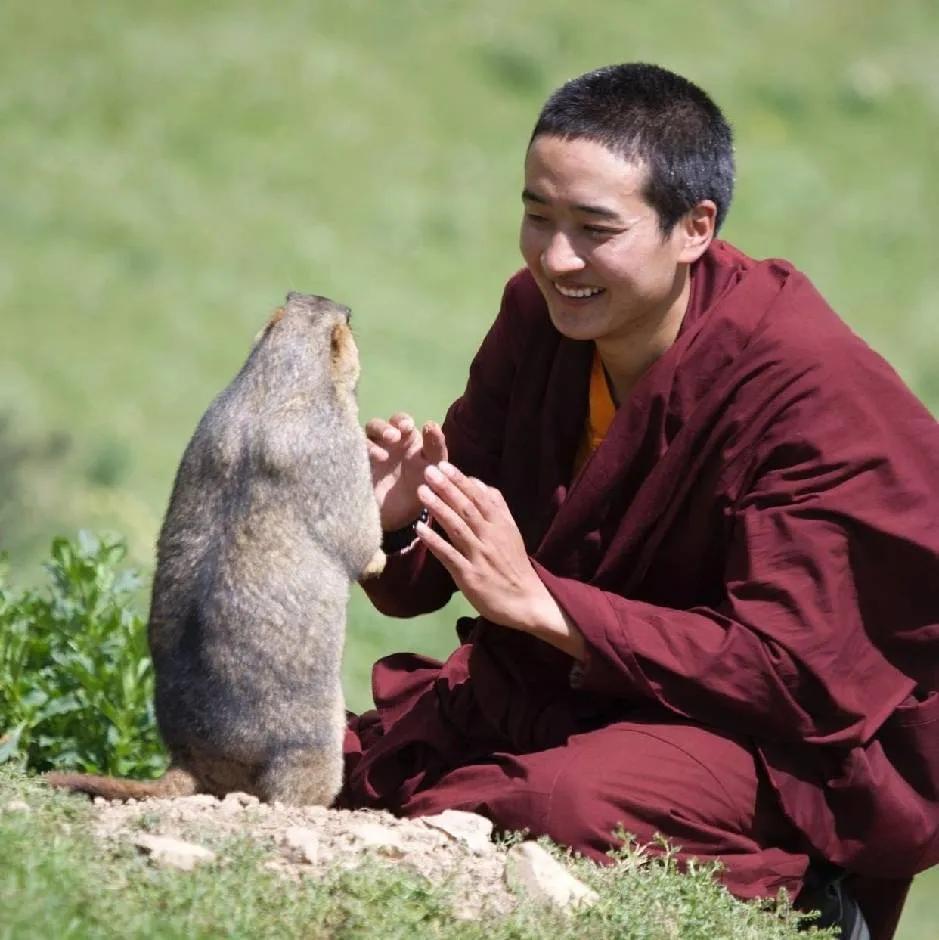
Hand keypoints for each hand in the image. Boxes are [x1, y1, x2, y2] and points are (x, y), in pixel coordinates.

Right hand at [365, 413, 447, 530]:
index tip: (407, 427)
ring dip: (373, 440)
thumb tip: (430, 423)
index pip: (401, 423)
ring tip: (383, 456)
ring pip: (365, 436)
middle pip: (379, 425)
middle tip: (394, 437)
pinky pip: (354, 452)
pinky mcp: (358, 465)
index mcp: (405, 440)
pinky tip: (376, 461)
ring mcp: (369, 453)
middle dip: (384, 428)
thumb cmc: (421, 488)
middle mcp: (385, 443)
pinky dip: (363, 452)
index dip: (402, 421)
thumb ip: (435, 447)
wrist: (402, 517)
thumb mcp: (433, 467)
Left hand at [415, 461, 584, 659]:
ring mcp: (479, 556)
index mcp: (501, 524)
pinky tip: (420, 529)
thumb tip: (478, 482)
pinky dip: (434, 541)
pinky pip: (449, 555)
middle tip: (429, 470)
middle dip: (447, 488)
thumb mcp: (511, 531)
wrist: (526, 601)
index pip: (480, 497)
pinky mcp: (469, 576)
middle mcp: (490, 537)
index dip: (461, 480)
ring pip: (457, 527)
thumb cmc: (514, 564)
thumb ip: (496, 507)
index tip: (444, 465)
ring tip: (422, 491)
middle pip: (467, 508)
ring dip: (439, 508)